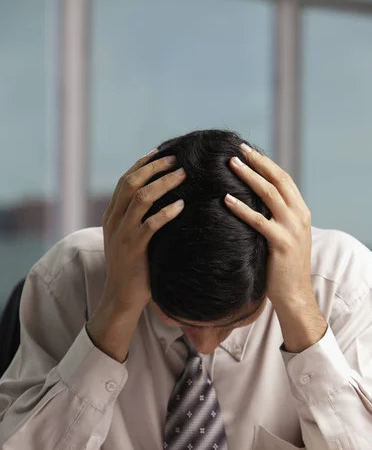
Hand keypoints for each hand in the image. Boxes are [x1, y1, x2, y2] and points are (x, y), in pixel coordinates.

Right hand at [87, 150, 185, 360]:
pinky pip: (150, 225)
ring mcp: (122, 234)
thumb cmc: (133, 267)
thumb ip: (138, 218)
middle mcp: (114, 220)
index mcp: (112, 215)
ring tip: (183, 175)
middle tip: (177, 159)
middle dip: (155, 168)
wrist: (121, 296)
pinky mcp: (133, 249)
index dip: (143, 164)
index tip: (162, 152)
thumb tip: (163, 198)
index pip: (125, 181)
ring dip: (163, 183)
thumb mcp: (130, 237)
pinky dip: (166, 212)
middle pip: (131, 183)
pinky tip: (182, 205)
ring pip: (140, 199)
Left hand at [225, 144, 326, 351]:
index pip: (284, 179)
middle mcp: (300, 216)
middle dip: (257, 162)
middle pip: (278, 180)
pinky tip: (226, 199)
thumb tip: (251, 202)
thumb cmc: (283, 268)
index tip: (247, 150)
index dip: (265, 163)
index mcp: (301, 212)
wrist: (295, 296)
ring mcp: (292, 229)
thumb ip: (275, 219)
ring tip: (231, 164)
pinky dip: (242, 208)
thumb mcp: (283, 237)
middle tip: (238, 149)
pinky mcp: (282, 243)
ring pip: (270, 194)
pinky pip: (259, 221)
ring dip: (249, 176)